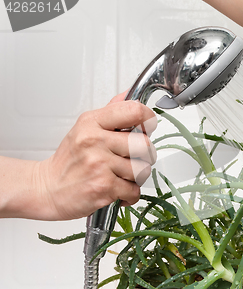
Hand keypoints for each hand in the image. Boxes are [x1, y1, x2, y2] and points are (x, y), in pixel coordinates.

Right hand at [35, 92, 157, 219]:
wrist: (48, 189)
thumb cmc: (70, 160)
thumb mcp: (85, 128)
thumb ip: (111, 112)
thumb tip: (129, 95)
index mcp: (92, 123)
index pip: (134, 111)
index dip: (148, 120)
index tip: (147, 127)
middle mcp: (95, 141)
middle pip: (144, 144)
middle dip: (146, 154)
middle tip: (134, 158)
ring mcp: (100, 164)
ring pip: (143, 169)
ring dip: (137, 176)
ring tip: (122, 175)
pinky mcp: (104, 187)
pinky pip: (135, 190)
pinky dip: (129, 193)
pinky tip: (117, 189)